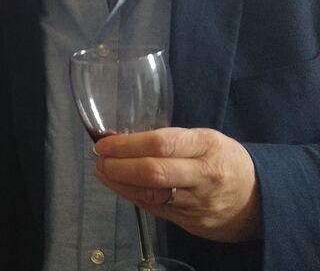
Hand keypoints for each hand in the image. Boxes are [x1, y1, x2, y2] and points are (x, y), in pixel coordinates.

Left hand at [93, 127, 260, 242]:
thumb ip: (169, 139)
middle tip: (99, 159)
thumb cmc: (224, 161)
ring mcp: (198, 202)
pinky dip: (132, 195)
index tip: (104, 143)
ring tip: (102, 171)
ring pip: (151, 194)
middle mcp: (204, 175)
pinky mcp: (192, 222)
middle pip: (153, 172)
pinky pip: (155, 208)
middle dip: (118, 166)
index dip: (126, 144)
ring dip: (119, 183)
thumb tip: (120, 138)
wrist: (260, 200)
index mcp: (208, 146)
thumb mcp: (205, 139)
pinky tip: (119, 186)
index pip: (161, 143)